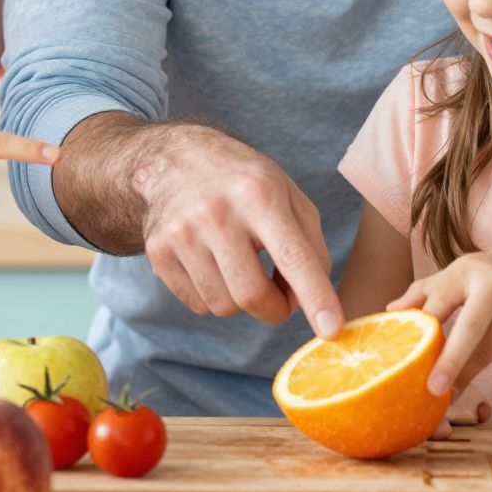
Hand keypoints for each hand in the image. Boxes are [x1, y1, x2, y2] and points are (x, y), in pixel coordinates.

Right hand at [135, 124, 342, 336]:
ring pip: (223, 306)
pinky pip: (198, 304)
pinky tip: (214, 265)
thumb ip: (311, 248)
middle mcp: (216, 213)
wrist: (175, 161)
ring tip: (242, 267)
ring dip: (242, 300)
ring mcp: (181, 233)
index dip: (315, 296)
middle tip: (280, 296)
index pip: (292, 256)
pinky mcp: (159, 251)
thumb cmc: (244, 182)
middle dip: (275, 309)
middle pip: (253, 295)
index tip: (332, 330)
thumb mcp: (288, 195)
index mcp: (258, 194)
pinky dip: (215, 295)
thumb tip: (311, 304)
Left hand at [388, 250, 491, 397]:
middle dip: (451, 363)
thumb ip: (426, 291)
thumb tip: (390, 311)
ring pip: (489, 350)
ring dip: (474, 366)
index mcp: (468, 269)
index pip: (440, 302)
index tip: (408, 360)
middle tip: (435, 391)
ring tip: (462, 375)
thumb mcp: (463, 274)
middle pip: (469, 331)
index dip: (424, 333)